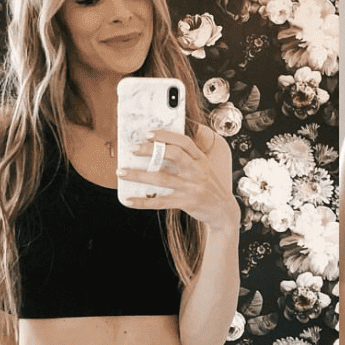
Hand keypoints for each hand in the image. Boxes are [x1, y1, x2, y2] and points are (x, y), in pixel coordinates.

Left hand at [117, 130, 238, 231]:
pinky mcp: (186, 202)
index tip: (148, 133)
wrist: (223, 210)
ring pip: (161, 178)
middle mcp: (197, 171)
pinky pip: (161, 201)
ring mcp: (192, 187)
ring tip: (121, 172)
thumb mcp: (203, 168)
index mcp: (200, 159)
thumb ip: (186, 158)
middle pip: (173, 155)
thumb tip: (155, 151)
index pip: (184, 142)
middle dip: (151, 150)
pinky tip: (129, 200)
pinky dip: (143, 201)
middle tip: (133, 149)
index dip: (165, 135)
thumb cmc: (208, 186)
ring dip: (138, 175)